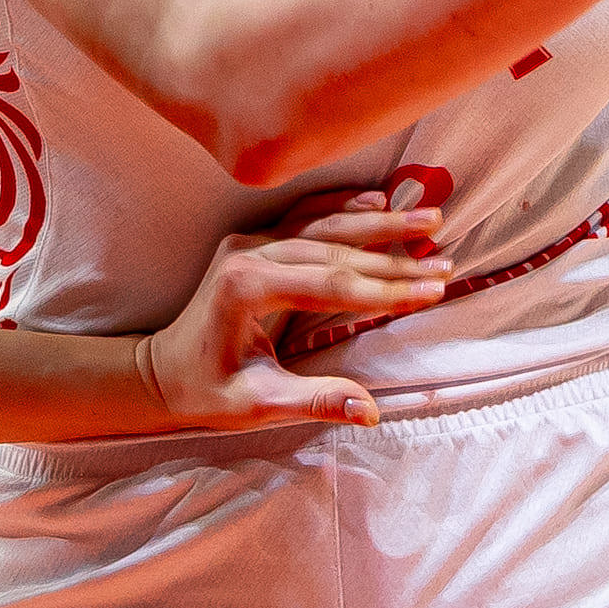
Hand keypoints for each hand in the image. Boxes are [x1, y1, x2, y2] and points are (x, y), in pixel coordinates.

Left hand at [133, 205, 446, 428]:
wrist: (164, 372)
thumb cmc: (207, 391)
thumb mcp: (257, 406)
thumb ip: (313, 402)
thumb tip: (369, 409)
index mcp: (246, 288)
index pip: (332, 285)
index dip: (386, 289)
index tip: (433, 290)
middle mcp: (248, 254)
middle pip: (335, 250)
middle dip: (395, 256)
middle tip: (445, 261)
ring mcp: (250, 242)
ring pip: (325, 225)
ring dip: (379, 222)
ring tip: (430, 217)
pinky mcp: (254, 242)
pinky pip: (304, 215)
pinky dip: (342, 205)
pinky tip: (377, 198)